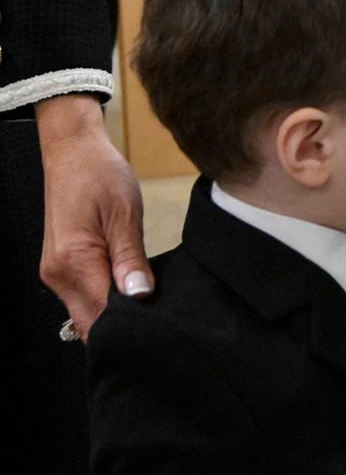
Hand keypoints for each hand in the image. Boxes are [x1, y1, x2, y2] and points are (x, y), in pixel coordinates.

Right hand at [36, 94, 151, 338]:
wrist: (74, 152)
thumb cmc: (100, 175)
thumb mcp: (125, 213)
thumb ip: (131, 258)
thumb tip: (140, 295)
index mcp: (73, 262)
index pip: (103, 315)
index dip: (133, 321)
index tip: (161, 320)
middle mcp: (57, 275)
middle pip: (92, 322)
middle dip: (124, 322)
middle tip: (160, 310)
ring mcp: (55, 274)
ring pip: (87, 312)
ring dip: (115, 309)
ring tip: (148, 294)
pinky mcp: (61, 268)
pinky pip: (84, 296)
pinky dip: (106, 296)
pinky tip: (129, 283)